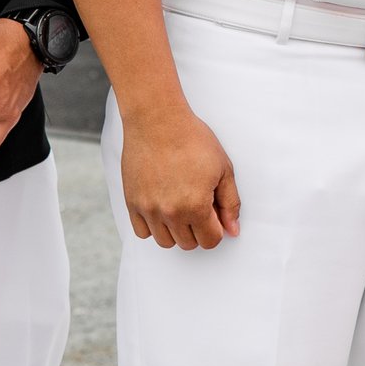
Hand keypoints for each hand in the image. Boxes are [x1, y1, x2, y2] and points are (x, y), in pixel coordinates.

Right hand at [120, 105, 240, 249]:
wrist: (158, 122)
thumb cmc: (193, 140)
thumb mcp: (223, 169)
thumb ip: (230, 203)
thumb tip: (232, 231)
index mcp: (195, 206)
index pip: (210, 241)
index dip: (217, 228)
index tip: (215, 212)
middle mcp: (169, 213)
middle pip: (188, 244)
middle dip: (199, 229)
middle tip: (199, 205)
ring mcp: (148, 210)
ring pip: (165, 242)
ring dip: (176, 231)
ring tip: (181, 206)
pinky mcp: (132, 203)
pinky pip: (142, 232)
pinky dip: (154, 226)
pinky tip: (163, 207)